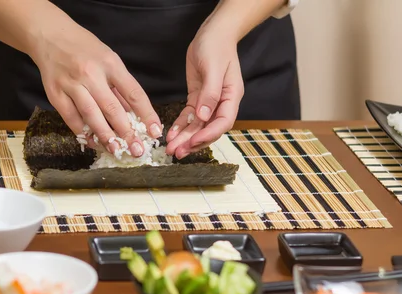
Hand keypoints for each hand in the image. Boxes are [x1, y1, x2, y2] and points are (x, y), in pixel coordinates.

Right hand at [31, 23, 161, 155]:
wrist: (49, 35)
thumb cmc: (84, 49)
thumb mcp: (108, 60)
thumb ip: (120, 86)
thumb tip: (136, 116)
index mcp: (110, 64)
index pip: (134, 93)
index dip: (147, 115)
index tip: (155, 132)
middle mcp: (91, 74)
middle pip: (113, 108)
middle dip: (127, 133)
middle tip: (137, 150)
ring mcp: (72, 84)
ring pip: (92, 116)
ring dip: (105, 137)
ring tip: (116, 151)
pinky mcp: (55, 94)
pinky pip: (72, 119)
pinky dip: (83, 133)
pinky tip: (93, 142)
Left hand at [165, 27, 243, 158]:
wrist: (213, 33)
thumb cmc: (216, 46)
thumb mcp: (213, 68)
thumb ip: (210, 93)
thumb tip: (203, 116)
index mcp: (231, 97)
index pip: (222, 123)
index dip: (208, 135)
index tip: (193, 142)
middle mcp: (221, 103)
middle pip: (208, 129)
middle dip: (193, 142)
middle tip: (177, 153)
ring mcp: (209, 103)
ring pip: (197, 126)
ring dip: (184, 138)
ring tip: (170, 149)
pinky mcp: (197, 98)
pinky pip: (188, 117)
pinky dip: (180, 126)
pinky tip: (171, 135)